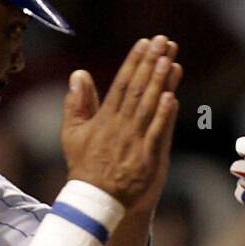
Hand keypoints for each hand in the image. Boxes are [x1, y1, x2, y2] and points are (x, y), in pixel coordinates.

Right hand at [61, 35, 181, 208]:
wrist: (96, 204)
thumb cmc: (86, 168)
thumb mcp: (72, 135)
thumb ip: (76, 104)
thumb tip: (79, 73)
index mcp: (103, 120)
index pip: (121, 84)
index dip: (134, 62)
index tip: (145, 42)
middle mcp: (120, 128)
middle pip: (137, 90)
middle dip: (150, 63)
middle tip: (164, 41)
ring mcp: (135, 144)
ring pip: (149, 107)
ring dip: (159, 82)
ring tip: (170, 59)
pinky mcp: (148, 160)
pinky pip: (157, 134)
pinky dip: (164, 116)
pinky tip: (171, 97)